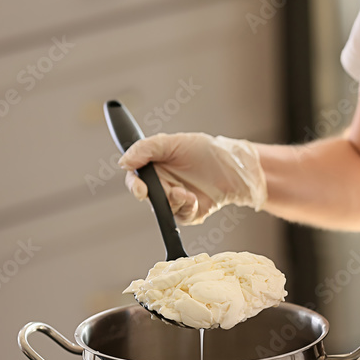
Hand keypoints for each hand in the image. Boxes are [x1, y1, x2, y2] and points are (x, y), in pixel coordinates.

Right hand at [118, 132, 266, 224]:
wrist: (236, 166)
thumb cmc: (206, 150)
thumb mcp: (174, 142)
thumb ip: (147, 149)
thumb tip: (123, 162)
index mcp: (155, 166)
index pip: (136, 178)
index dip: (135, 185)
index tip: (140, 189)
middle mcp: (163, 183)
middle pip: (148, 196)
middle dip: (157, 195)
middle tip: (170, 190)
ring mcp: (176, 199)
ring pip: (164, 208)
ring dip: (173, 201)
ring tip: (185, 192)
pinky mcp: (190, 212)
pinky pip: (182, 217)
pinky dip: (187, 208)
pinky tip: (194, 199)